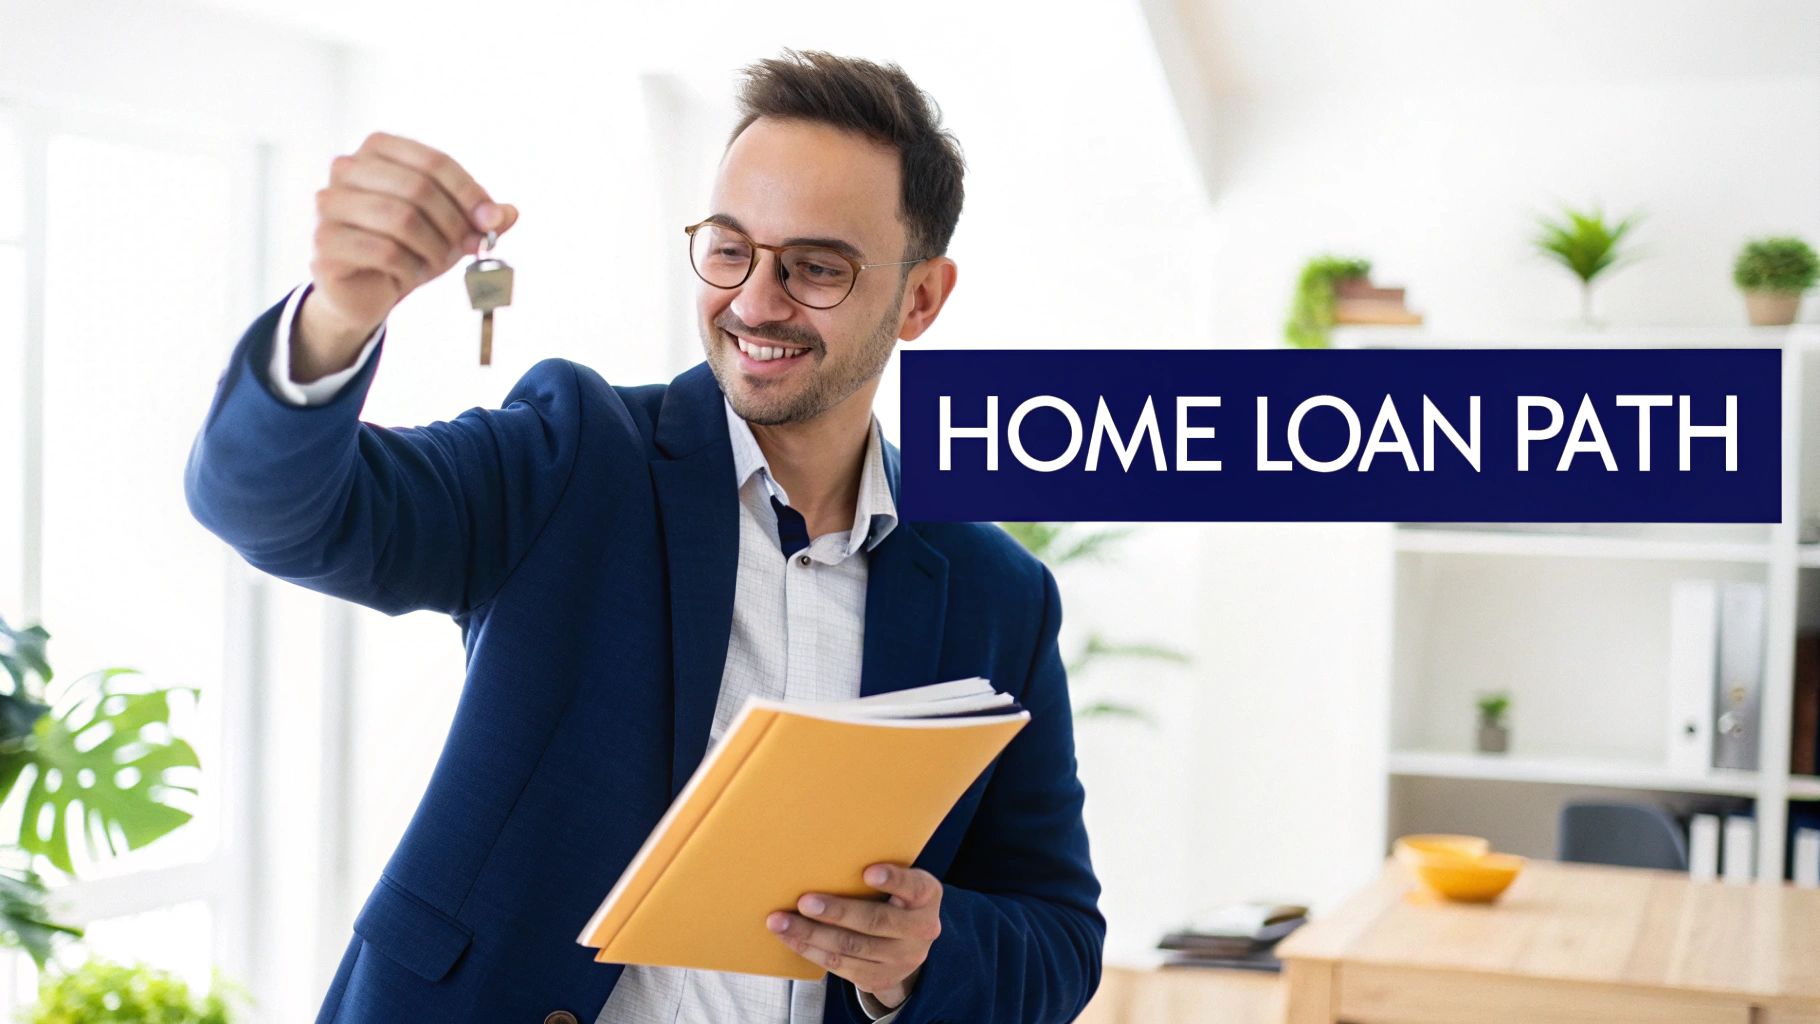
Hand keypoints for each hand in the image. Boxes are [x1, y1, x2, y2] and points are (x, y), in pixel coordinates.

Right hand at [298, 131, 518, 375]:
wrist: (364, 291)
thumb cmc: (409, 248)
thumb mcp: (450, 229)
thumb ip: (480, 218)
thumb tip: (509, 214)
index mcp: (378, 149)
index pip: (434, 161)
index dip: (469, 193)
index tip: (492, 222)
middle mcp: (346, 167)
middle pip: (418, 189)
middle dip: (454, 223)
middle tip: (469, 248)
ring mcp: (329, 203)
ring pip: (400, 219)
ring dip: (433, 248)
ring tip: (437, 264)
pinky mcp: (324, 241)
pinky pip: (383, 252)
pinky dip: (409, 268)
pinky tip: (409, 275)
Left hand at [766, 864, 941, 1009]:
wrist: (909, 945)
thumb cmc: (895, 898)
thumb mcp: (901, 882)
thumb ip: (881, 872)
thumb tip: (826, 853)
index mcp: (926, 896)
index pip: (913, 886)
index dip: (892, 879)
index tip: (868, 872)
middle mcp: (920, 930)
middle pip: (873, 922)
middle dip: (835, 912)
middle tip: (803, 902)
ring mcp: (900, 959)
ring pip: (850, 947)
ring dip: (810, 934)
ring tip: (781, 922)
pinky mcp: (878, 978)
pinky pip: (840, 965)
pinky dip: (810, 951)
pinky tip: (790, 938)